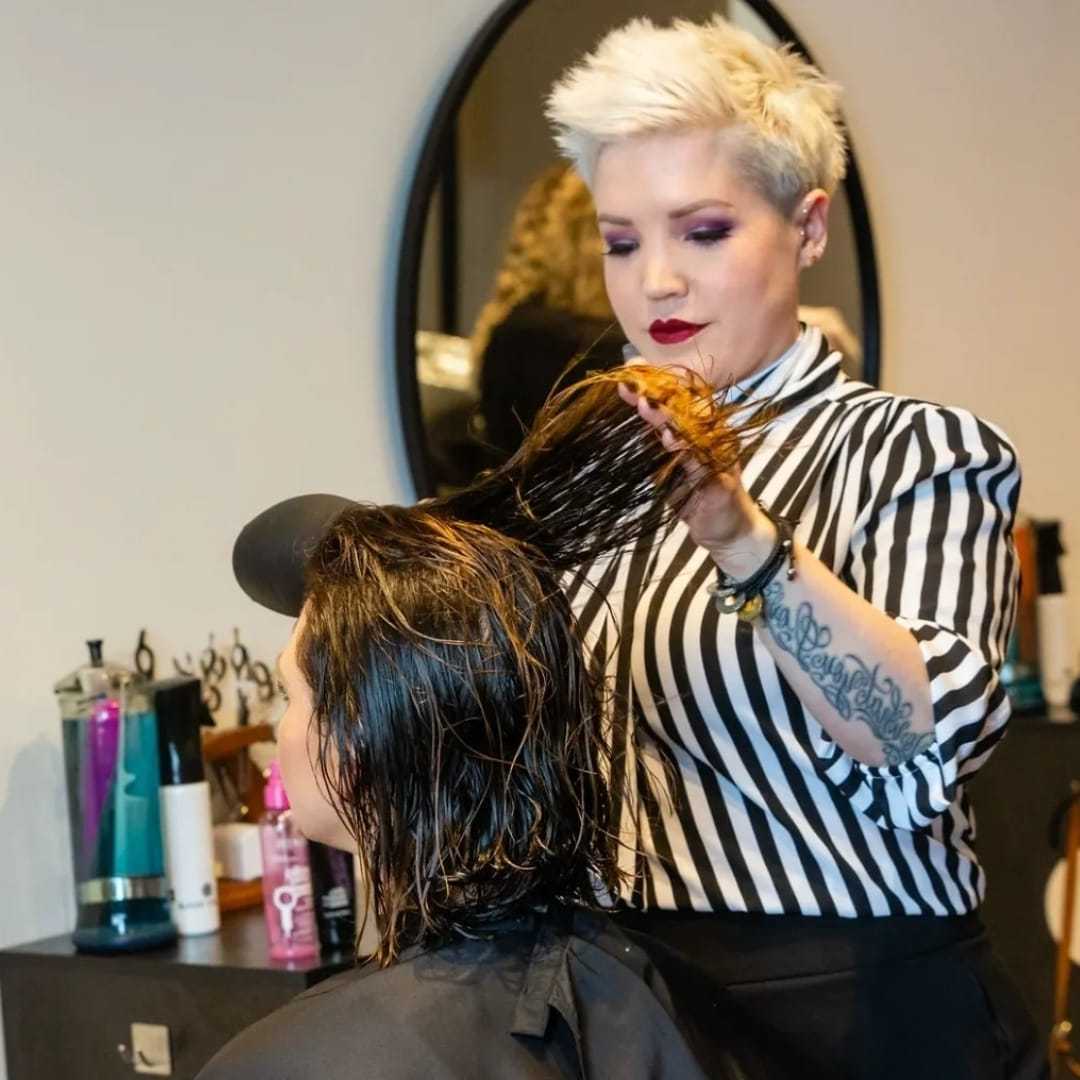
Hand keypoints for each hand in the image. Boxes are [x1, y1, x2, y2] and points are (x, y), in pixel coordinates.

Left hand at [617, 381, 776, 577]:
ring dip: (665, 417)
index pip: (678, 400)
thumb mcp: (672, 466)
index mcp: (703, 429)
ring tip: (644, 403)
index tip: (628, 372)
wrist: (728, 532)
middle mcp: (713, 437)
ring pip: (690, 431)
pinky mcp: (721, 480)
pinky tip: (669, 438)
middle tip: (629, 383)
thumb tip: (632, 420)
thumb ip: (657, 444)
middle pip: (683, 409)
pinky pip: (699, 462)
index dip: (655, 383)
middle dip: (655, 394)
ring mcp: (719, 456)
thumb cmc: (698, 496)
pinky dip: (684, 449)